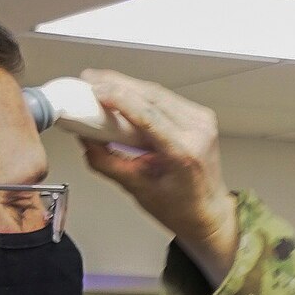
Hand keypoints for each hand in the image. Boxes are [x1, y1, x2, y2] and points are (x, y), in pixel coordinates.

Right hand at [72, 69, 238, 282]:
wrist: (209, 214)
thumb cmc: (180, 208)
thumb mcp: (136, 189)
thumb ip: (107, 162)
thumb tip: (85, 139)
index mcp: (184, 152)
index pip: (146, 114)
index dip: (117, 97)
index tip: (93, 90)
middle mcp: (197, 131)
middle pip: (151, 95)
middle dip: (116, 84)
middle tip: (88, 80)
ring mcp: (202, 120)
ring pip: (157, 92)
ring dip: (127, 85)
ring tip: (99, 82)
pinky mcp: (200, 116)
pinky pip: (165, 98)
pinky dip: (141, 93)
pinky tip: (122, 91)